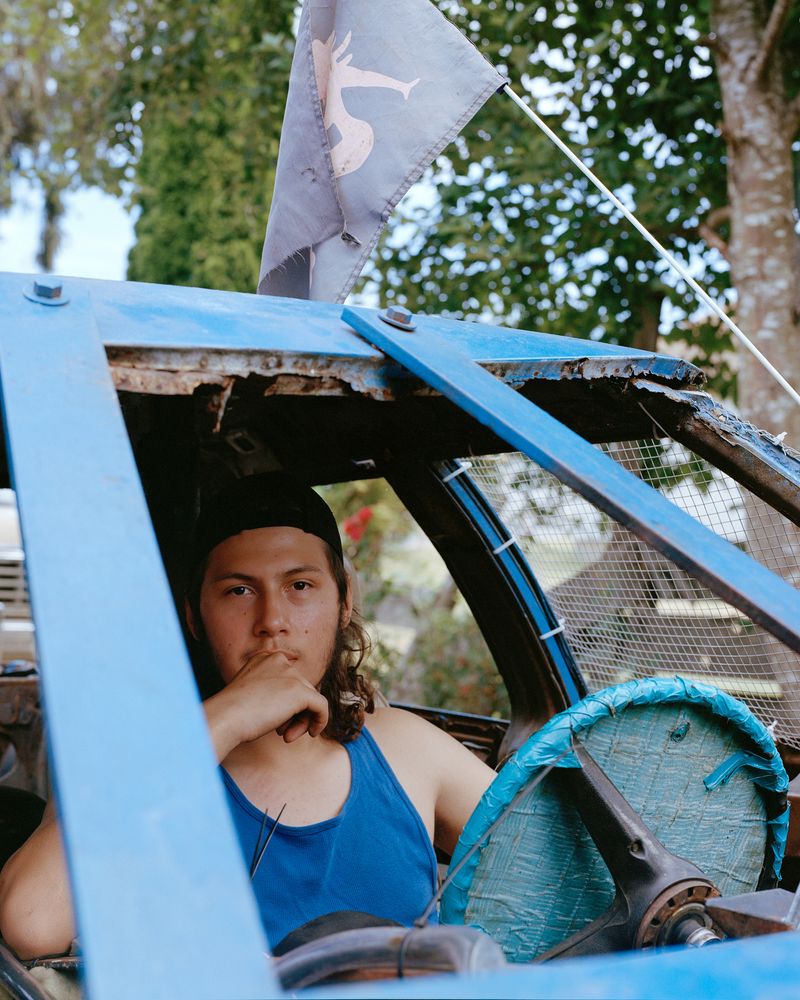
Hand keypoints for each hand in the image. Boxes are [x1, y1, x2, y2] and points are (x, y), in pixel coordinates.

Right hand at [204, 652, 328, 760]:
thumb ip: (273, 692)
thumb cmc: (232, 713)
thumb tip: (297, 705)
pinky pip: (322, 706)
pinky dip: (321, 720)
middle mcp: (279, 661)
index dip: (286, 704)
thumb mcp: (252, 695)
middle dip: (295, 714)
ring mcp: (291, 675)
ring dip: (302, 720)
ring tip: (287, 736)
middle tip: (283, 733)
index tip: (277, 722)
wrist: (224, 718)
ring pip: (310, 699)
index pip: (289, 680)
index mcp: (266, 659)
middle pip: (301, 689)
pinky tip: (312, 732)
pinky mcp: (300, 691)